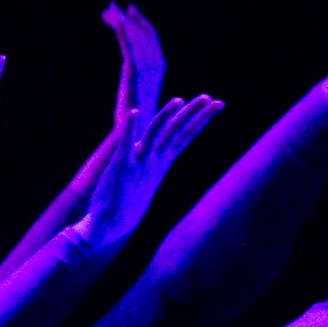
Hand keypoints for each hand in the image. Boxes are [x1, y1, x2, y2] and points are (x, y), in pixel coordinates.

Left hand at [66, 88, 224, 259]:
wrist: (110, 226)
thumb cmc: (126, 202)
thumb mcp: (145, 177)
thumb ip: (151, 160)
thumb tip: (156, 147)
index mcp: (161, 162)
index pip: (185, 135)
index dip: (201, 119)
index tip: (217, 104)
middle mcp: (154, 161)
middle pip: (178, 132)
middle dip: (195, 114)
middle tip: (213, 99)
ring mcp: (140, 164)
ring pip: (157, 134)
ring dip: (168, 116)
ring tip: (179, 100)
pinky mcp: (121, 168)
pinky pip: (126, 144)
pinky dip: (130, 128)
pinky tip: (134, 112)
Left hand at [102, 0, 166, 130]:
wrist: (132, 133)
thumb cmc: (133, 118)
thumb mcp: (136, 91)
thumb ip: (136, 77)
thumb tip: (131, 70)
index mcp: (158, 68)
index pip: (151, 38)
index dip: (140, 23)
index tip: (129, 11)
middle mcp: (155, 65)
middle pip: (143, 33)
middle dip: (128, 18)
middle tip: (112, 7)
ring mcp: (146, 68)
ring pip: (134, 37)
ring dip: (120, 21)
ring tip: (107, 11)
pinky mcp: (133, 72)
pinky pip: (128, 46)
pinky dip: (122, 31)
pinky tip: (113, 21)